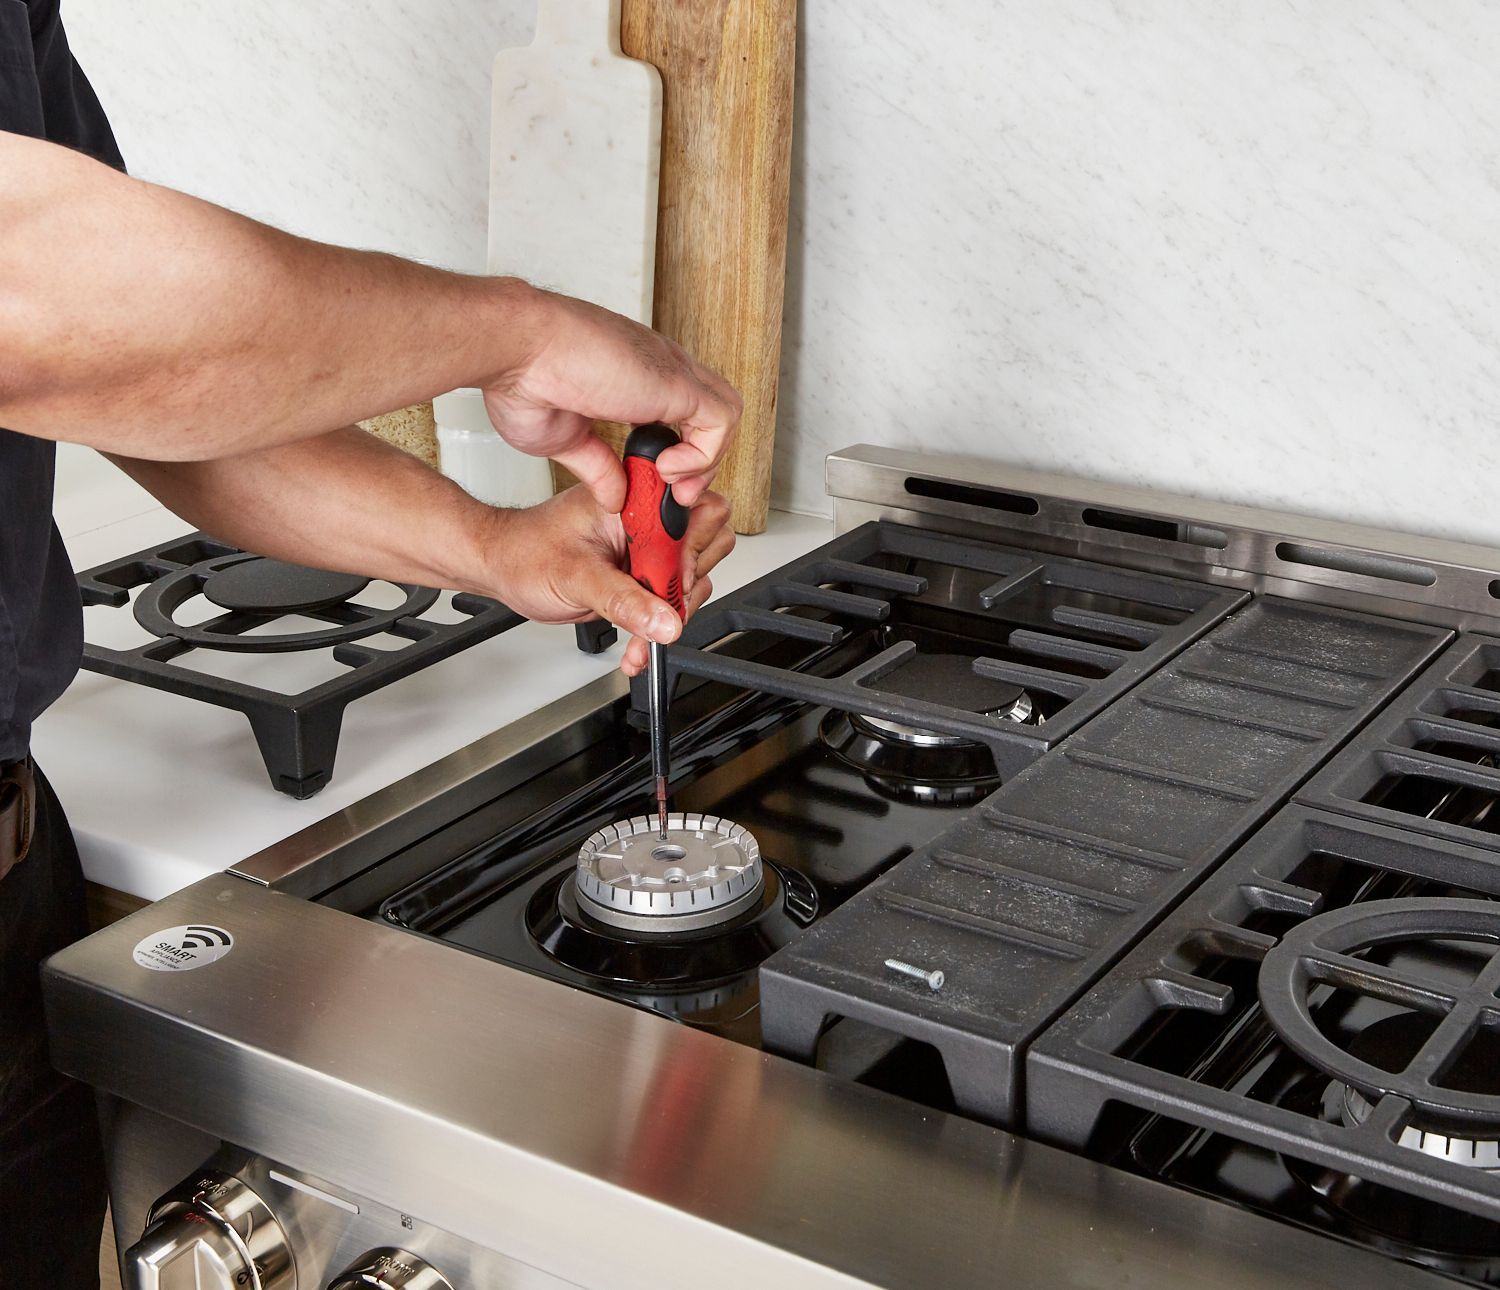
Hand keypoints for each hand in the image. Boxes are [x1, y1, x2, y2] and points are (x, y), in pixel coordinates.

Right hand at [482, 286, 741, 512]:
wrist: (513, 346)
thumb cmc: (523, 374)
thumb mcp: (567, 440)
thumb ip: (599, 467)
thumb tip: (616, 495)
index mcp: (632, 378)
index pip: (681, 416)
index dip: (679, 455)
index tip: (655, 485)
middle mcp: (657, 370)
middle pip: (710, 415)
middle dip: (700, 462)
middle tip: (674, 493)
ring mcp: (669, 372)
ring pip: (725, 415)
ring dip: (707, 460)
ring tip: (672, 482)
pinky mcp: (676, 381)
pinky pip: (722, 419)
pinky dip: (705, 453)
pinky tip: (667, 467)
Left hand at [482, 484, 734, 673]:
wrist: (503, 568)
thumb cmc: (527, 552)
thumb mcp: (576, 576)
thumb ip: (624, 600)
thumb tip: (665, 621)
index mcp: (635, 500)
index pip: (697, 508)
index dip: (693, 545)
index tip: (671, 576)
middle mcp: (647, 521)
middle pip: (709, 543)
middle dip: (686, 585)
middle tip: (658, 605)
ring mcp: (648, 550)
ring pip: (694, 579)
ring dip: (672, 615)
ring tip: (642, 636)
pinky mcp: (643, 576)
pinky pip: (670, 602)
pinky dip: (657, 629)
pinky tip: (638, 647)